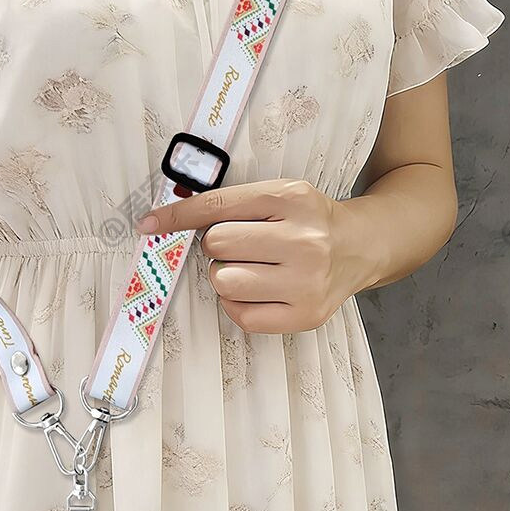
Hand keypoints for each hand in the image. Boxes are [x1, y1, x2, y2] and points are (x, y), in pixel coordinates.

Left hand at [135, 179, 380, 332]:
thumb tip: (165, 219)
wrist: (361, 247)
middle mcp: (303, 240)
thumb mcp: (278, 195)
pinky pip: (240, 314)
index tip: (148, 224)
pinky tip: (259, 290)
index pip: (217, 207)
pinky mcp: (306, 316)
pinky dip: (237, 303)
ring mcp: (306, 282)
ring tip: (251, 268)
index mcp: (291, 198)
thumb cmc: (308, 220)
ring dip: (225, 275)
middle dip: (218, 245)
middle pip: (216, 245)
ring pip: (223, 282)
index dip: (177, 216)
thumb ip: (230, 203)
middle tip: (243, 245)